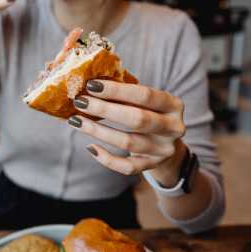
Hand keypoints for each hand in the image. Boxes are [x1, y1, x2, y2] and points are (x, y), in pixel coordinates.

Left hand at [68, 80, 186, 185]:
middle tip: (80, 102)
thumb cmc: (147, 113)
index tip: (91, 85)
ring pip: (128, 142)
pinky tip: (90, 147)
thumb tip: (89, 85)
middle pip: (137, 119)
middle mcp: (174, 127)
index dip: (117, 90)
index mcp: (173, 104)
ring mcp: (164, 150)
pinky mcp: (152, 165)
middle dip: (104, 110)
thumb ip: (124, 93)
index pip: (145, 95)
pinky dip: (106, 158)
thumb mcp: (144, 101)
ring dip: (98, 131)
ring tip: (76, 121)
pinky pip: (127, 166)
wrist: (165, 144)